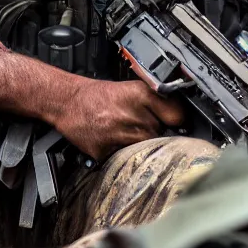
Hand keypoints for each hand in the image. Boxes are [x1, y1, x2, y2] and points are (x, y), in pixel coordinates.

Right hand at [54, 79, 183, 160]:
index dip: (179, 121)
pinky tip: (113, 141)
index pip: (177, 116)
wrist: (67, 102)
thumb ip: (155, 102)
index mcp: (140, 95)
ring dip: (140, 145)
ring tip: (126, 133)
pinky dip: (122, 153)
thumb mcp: (130, 89)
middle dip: (156, 134)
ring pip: (145, 148)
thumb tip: (180, 119)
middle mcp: (132, 115)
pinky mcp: (106, 151)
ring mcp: (119, 135)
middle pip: (161, 135)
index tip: (178, 125)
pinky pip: (125, 158)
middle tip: (140, 127)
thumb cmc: (98, 96)